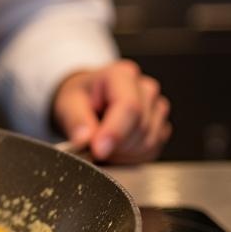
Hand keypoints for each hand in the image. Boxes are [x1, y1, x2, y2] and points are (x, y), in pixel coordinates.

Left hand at [51, 59, 171, 164]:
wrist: (90, 100)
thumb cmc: (81, 97)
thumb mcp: (68, 103)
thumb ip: (75, 120)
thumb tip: (83, 139)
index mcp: (122, 75)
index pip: (129, 106)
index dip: (116, 132)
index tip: (99, 150)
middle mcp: (145, 88)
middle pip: (140, 126)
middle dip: (116, 144)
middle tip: (93, 144)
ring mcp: (157, 107)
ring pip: (148, 141)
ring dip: (123, 152)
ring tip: (103, 141)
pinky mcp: (162, 126)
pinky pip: (152, 150)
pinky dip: (132, 156)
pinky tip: (117, 146)